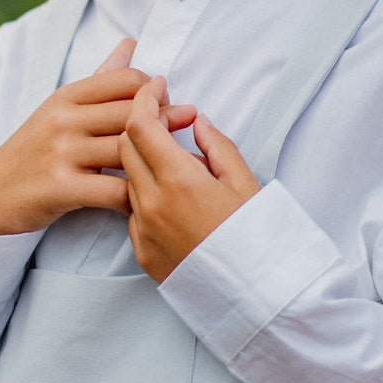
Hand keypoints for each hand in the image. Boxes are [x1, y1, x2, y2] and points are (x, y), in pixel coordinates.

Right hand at [0, 38, 197, 234]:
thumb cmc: (36, 148)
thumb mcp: (62, 107)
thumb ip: (100, 78)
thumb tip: (131, 43)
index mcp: (68, 95)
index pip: (127, 80)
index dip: (155, 91)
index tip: (167, 105)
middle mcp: (64, 119)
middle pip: (133, 113)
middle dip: (167, 122)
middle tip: (186, 134)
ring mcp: (61, 152)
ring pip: (127, 150)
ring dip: (158, 160)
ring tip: (177, 168)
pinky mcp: (61, 187)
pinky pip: (113, 190)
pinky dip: (136, 197)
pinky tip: (148, 200)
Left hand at [118, 75, 261, 282]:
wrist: (254, 295)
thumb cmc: (257, 237)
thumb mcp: (245, 183)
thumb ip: (217, 146)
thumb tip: (197, 122)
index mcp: (179, 181)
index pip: (140, 125)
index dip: (144, 99)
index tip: (157, 87)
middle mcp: (152, 204)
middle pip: (125, 146)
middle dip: (142, 124)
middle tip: (170, 118)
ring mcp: (142, 230)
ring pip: (127, 178)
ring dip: (143, 159)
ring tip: (175, 158)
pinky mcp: (141, 252)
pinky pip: (132, 210)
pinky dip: (146, 192)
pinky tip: (172, 195)